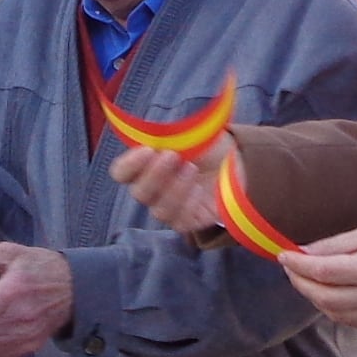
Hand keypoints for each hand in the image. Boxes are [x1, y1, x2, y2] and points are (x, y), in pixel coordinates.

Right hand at [107, 129, 234, 238]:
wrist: (235, 160)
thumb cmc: (205, 145)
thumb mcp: (186, 134)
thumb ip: (166, 138)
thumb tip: (153, 140)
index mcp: (144, 167)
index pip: (121, 173)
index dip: (130, 165)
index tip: (148, 150)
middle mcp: (152, 191)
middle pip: (139, 193)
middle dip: (155, 175)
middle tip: (173, 156)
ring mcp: (170, 208)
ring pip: (159, 210)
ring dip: (175, 189)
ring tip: (191, 168)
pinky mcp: (188, 222)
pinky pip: (179, 222)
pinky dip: (188, 205)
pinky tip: (199, 190)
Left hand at [278, 222, 356, 330]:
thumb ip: (334, 245)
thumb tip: (303, 252)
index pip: (324, 271)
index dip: (298, 265)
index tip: (283, 255)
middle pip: (324, 296)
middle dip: (300, 282)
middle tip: (290, 268)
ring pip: (333, 312)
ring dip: (313, 296)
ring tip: (306, 279)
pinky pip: (347, 320)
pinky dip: (330, 308)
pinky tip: (326, 293)